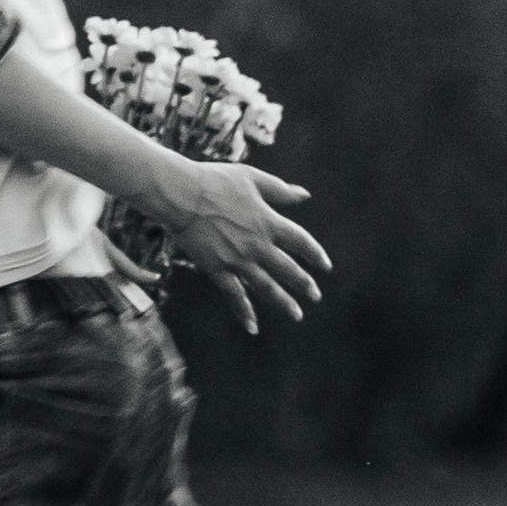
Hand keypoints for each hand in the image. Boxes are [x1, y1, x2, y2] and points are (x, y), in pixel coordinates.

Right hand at [164, 163, 330, 339]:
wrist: (181, 195)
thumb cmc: (214, 180)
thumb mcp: (251, 178)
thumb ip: (279, 190)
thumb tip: (305, 195)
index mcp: (268, 221)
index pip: (301, 242)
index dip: (315, 254)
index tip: (325, 266)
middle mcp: (258, 245)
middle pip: (288, 269)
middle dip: (304, 284)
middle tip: (315, 296)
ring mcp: (238, 260)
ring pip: (267, 288)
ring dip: (284, 302)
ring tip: (297, 314)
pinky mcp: (218, 270)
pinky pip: (235, 296)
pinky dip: (244, 312)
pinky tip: (252, 327)